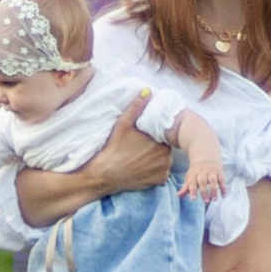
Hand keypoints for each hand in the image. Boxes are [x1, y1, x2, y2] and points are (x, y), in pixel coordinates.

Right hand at [15, 99, 164, 225]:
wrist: (104, 174)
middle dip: (156, 145)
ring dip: (157, 158)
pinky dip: (155, 170)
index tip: (145, 135)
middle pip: (165, 147)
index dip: (155, 134)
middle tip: (140, 146)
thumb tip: (148, 90)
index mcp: (161, 141)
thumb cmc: (113, 148)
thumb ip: (136, 106)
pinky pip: (162, 173)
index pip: (164, 134)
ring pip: (164, 160)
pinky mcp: (159, 181)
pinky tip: (142, 166)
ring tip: (140, 156)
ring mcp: (163, 170)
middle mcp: (166, 157)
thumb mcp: (123, 124)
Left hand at [176, 123, 227, 204]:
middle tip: (206, 201)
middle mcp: (202, 172)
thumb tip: (178, 195)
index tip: (194, 199)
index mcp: (194, 174)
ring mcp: (211, 171)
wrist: (206, 158)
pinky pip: (222, 180)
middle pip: (202, 181)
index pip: (192, 182)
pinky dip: (223, 188)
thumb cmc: (196, 172)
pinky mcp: (219, 172)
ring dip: (214, 190)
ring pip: (213, 180)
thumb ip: (186, 187)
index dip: (193, 190)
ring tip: (214, 199)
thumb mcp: (190, 177)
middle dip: (204, 191)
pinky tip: (224, 196)